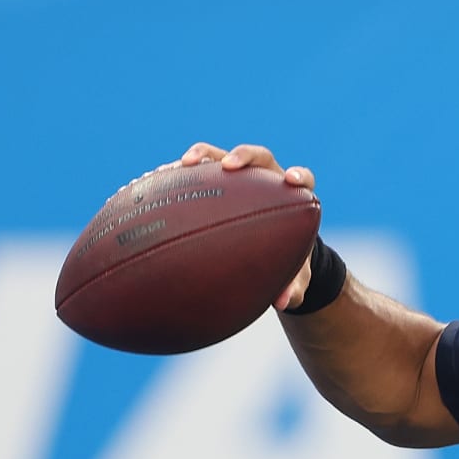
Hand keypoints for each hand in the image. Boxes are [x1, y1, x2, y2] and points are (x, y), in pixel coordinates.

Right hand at [181, 141, 317, 310]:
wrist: (268, 245)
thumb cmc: (285, 256)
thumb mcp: (293, 274)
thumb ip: (293, 286)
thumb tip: (284, 303)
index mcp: (291, 197)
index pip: (301, 178)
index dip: (298, 175)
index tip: (292, 180)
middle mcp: (266, 179)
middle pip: (259, 157)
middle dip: (244, 156)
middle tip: (229, 166)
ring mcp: (238, 177)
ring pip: (220, 156)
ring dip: (203, 156)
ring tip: (184, 164)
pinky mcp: (213, 181)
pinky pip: (195, 173)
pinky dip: (179, 175)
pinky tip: (157, 183)